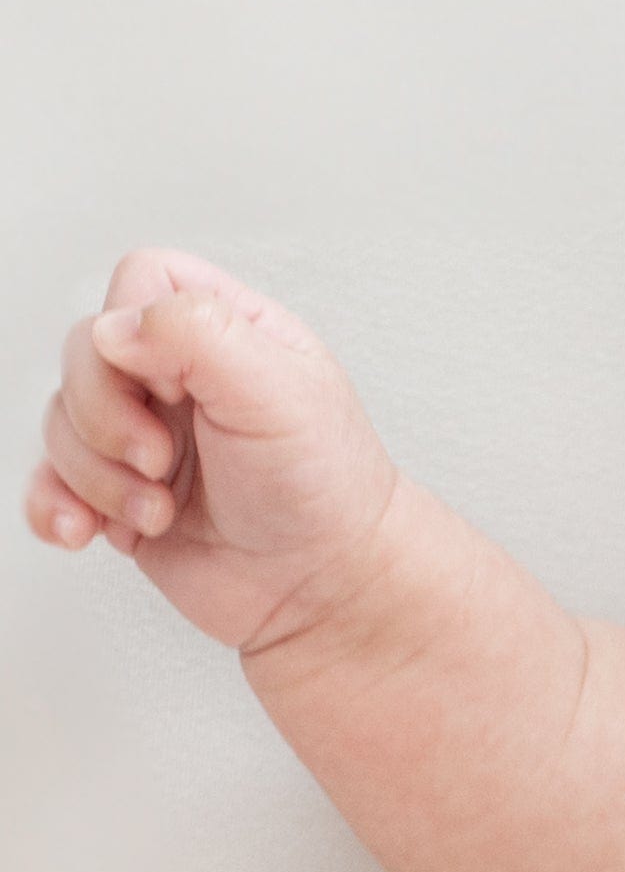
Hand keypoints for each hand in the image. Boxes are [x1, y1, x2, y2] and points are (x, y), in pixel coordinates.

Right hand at [25, 251, 401, 651]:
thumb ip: (200, 335)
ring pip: (60, 422)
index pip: (142, 283)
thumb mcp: (282, 391)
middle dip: (107, 417)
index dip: (139, 335)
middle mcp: (182, 377)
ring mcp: (145, 434)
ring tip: (161, 510)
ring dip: (99, 477)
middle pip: (83, 353)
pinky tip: (89, 531)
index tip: (177, 392)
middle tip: (162, 462)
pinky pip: (48, 483)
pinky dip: (56, 508)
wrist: (327, 588)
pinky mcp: (119, 492)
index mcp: (230, 333)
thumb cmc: (327, 490)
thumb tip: (116, 327)